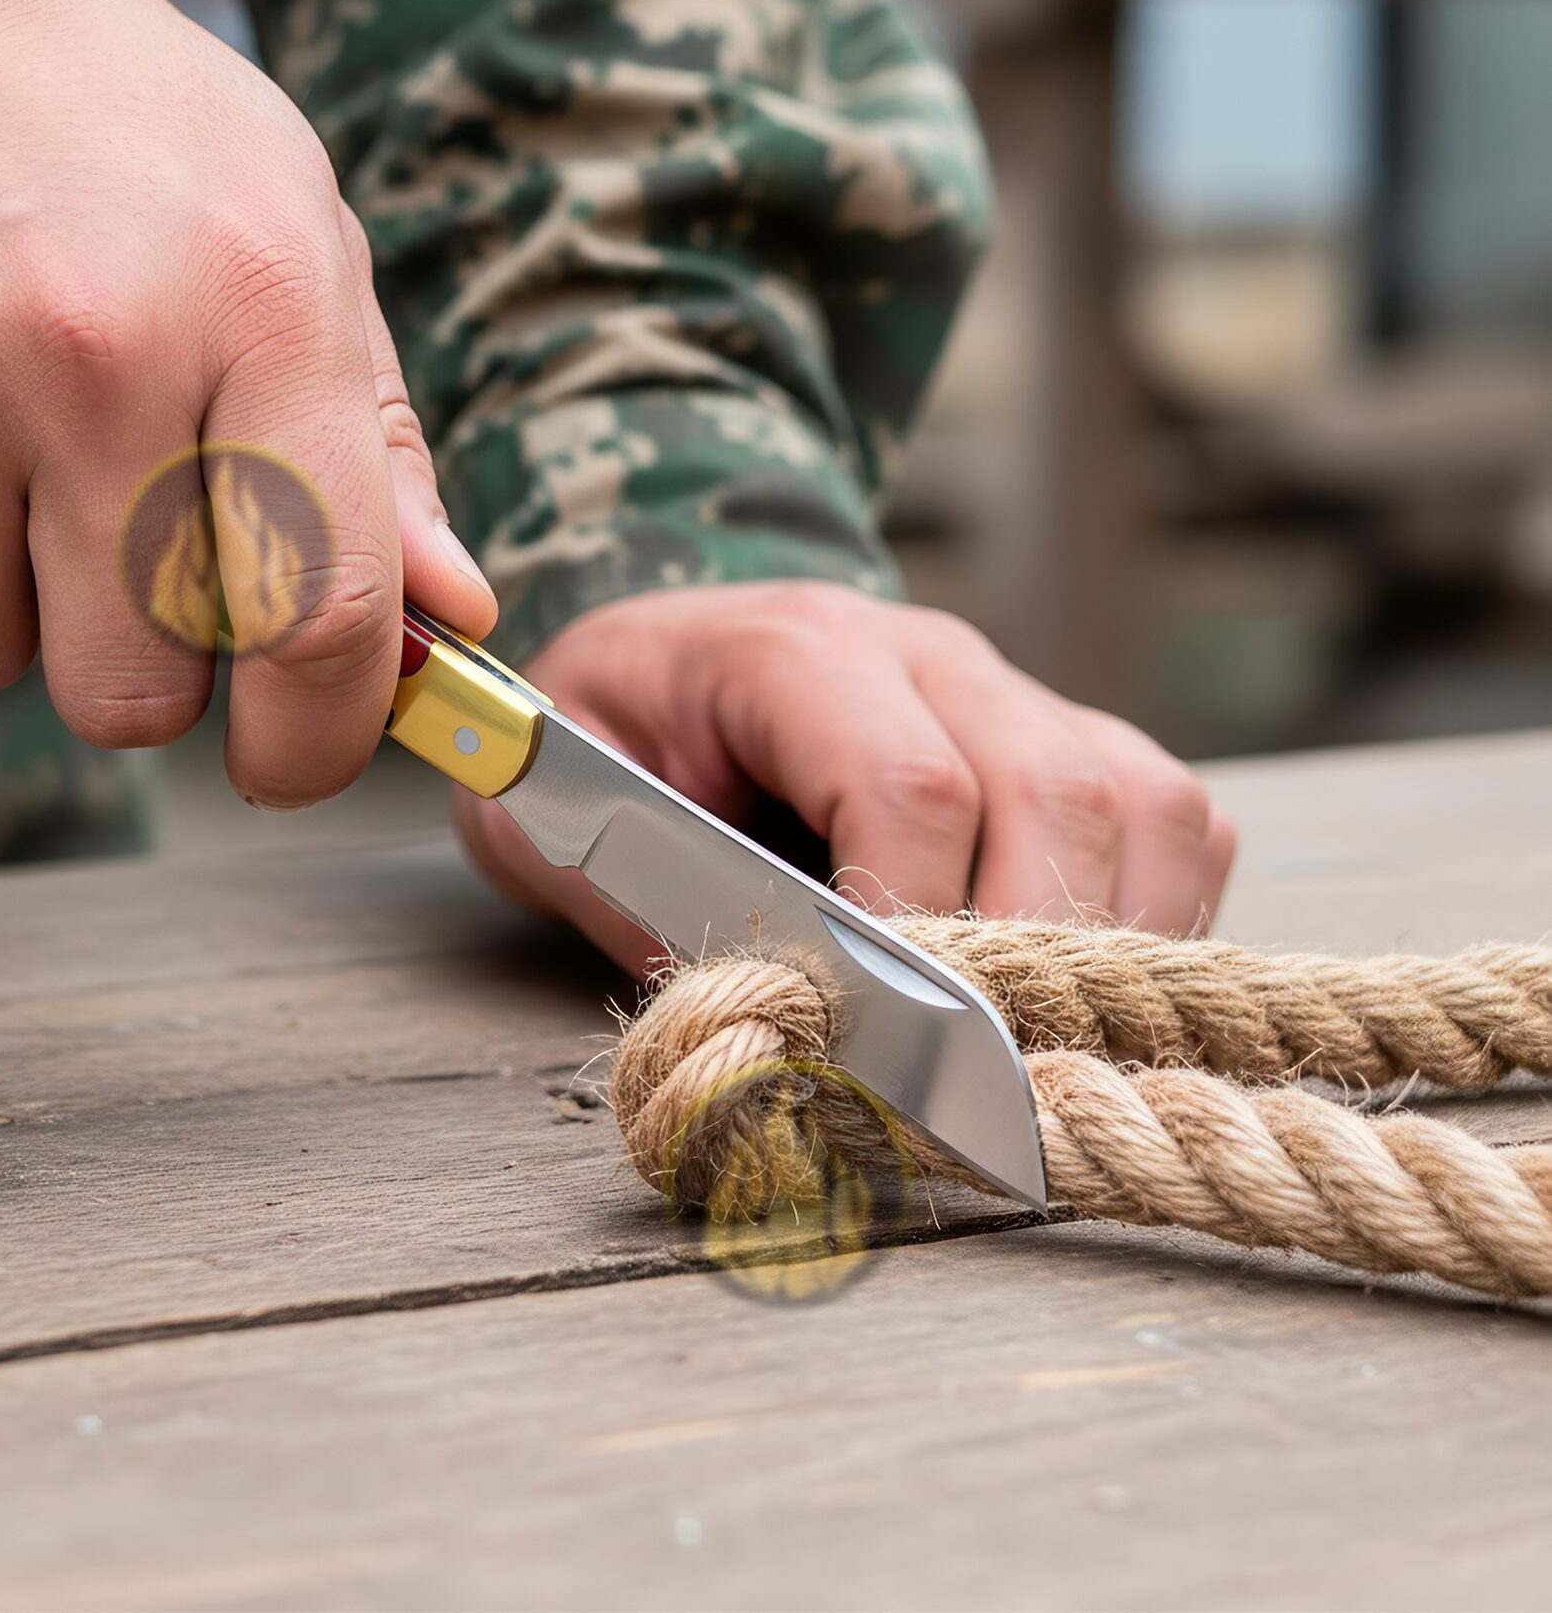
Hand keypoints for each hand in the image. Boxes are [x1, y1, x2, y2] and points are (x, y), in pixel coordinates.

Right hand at [0, 0, 493, 803]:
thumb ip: (372, 436)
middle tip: (137, 574)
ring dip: (9, 600)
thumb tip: (450, 615)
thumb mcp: (291, 222)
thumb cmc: (113, 114)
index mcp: (257, 301)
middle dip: (148, 674)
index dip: (319, 737)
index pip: (319, 612)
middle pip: (133, 691)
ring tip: (11, 452)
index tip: (295, 755)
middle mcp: (92, 353)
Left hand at [454, 583, 1234, 973]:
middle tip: (982, 1081)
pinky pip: (1175, 823)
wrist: (670, 652)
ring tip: (1043, 1049)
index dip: (916, 921)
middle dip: (1034, 957)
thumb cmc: (614, 735)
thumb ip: (634, 899)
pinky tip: (1084, 993)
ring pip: (1144, 804)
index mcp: (792, 649)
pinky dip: (1158, 922)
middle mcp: (927, 653)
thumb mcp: (556, 805)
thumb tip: (771, 1022)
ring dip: (1119, 947)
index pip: (907, 779)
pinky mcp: (1073, 735)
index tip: (888, 1037)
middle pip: (1055, 792)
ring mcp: (1015, 688)